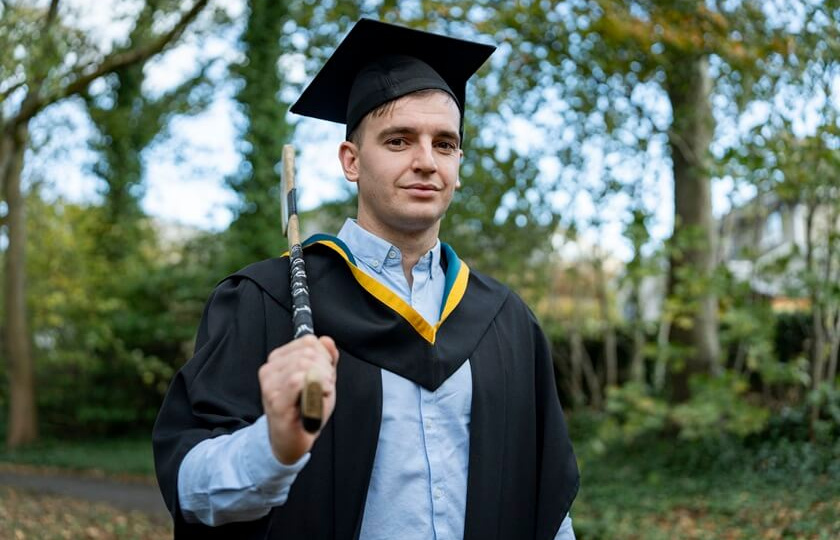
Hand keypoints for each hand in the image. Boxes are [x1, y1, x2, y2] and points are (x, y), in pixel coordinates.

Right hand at [258, 335, 339, 464]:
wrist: (290, 441)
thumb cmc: (304, 411)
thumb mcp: (320, 379)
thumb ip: (325, 359)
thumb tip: (327, 340)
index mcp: (278, 360)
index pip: (308, 341)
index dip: (324, 356)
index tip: (324, 374)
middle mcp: (270, 369)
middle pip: (309, 352)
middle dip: (325, 370)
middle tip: (323, 388)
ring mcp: (270, 385)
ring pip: (305, 365)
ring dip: (323, 381)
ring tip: (318, 395)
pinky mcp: (276, 401)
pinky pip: (299, 381)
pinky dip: (316, 388)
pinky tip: (316, 399)